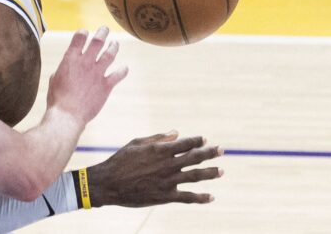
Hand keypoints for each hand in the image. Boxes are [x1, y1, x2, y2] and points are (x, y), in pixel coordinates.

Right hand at [46, 27, 127, 124]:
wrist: (67, 115)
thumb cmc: (57, 99)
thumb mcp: (54, 80)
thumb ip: (62, 71)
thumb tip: (63, 70)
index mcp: (70, 59)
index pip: (79, 37)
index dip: (83, 33)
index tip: (85, 33)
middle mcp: (85, 62)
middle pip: (97, 41)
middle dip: (102, 33)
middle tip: (105, 29)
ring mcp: (97, 73)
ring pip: (110, 54)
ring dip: (113, 47)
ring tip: (115, 43)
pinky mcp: (106, 85)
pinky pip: (118, 74)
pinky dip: (123, 70)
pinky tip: (125, 68)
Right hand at [87, 131, 223, 206]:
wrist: (109, 184)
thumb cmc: (120, 160)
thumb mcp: (136, 143)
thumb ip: (158, 138)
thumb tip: (176, 133)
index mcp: (160, 150)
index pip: (185, 143)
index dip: (197, 141)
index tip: (205, 139)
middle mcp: (167, 165)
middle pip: (195, 157)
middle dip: (210, 153)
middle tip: (222, 150)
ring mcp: (168, 181)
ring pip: (195, 176)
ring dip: (210, 173)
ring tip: (221, 171)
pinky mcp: (165, 196)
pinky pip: (187, 197)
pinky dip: (200, 198)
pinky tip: (211, 197)